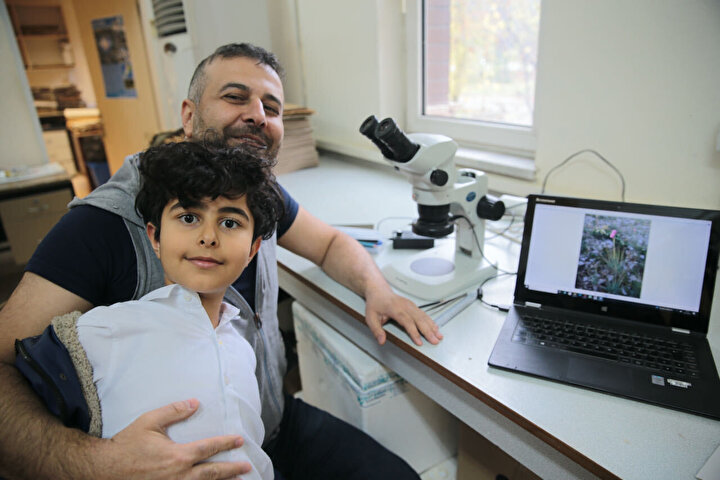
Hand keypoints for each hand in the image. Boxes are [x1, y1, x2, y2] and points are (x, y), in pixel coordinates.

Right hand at [97, 399, 250, 478]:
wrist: (105, 469)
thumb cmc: (127, 444)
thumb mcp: (149, 421)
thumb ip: (174, 411)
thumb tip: (195, 403)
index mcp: (177, 456)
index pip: (208, 449)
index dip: (226, 444)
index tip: (239, 440)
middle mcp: (179, 475)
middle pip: (212, 473)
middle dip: (232, 470)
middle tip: (247, 466)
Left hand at [364, 287, 442, 345]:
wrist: (379, 291)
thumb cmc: (375, 303)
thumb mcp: (370, 317)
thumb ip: (376, 330)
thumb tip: (381, 341)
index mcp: (395, 308)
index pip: (407, 321)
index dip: (414, 332)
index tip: (419, 342)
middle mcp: (405, 306)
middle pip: (419, 319)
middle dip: (428, 331)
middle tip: (435, 341)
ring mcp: (410, 305)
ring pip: (424, 316)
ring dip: (432, 327)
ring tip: (439, 336)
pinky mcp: (413, 306)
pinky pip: (424, 314)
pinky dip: (431, 322)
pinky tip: (436, 328)